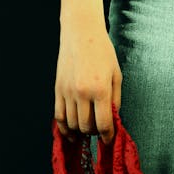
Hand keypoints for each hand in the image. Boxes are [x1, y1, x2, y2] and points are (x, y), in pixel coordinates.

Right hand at [54, 22, 122, 144]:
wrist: (81, 33)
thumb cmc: (102, 52)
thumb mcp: (116, 75)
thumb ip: (115, 100)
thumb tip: (112, 121)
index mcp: (100, 90)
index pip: (103, 124)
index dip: (107, 137)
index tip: (109, 140)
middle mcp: (82, 93)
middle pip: (86, 127)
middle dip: (94, 133)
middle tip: (99, 130)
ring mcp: (67, 92)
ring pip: (72, 124)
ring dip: (80, 130)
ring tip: (87, 129)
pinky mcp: (57, 89)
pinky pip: (58, 115)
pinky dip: (64, 128)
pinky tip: (70, 133)